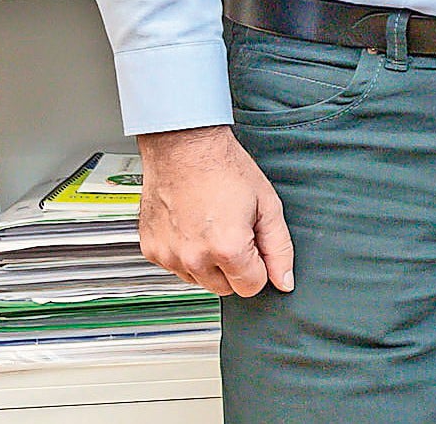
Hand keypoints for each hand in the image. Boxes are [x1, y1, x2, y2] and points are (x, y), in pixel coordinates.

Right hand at [138, 126, 294, 296]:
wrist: (182, 147)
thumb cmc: (223, 168)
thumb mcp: (267, 205)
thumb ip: (279, 248)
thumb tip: (284, 281)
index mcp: (227, 248)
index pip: (250, 287)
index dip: (259, 267)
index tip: (254, 245)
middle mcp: (194, 258)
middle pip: (224, 288)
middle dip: (235, 267)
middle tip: (234, 232)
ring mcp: (168, 255)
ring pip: (199, 280)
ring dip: (209, 263)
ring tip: (212, 226)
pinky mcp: (151, 250)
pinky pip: (175, 267)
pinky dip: (185, 254)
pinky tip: (191, 226)